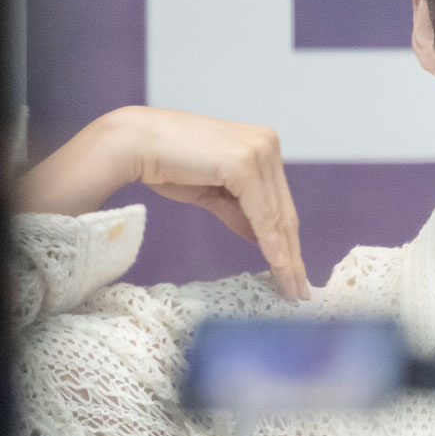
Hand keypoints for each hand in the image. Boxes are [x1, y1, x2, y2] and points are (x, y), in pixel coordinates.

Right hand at [16, 106, 309, 299]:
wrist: (134, 144)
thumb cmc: (166, 164)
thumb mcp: (212, 192)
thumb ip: (239, 211)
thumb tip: (262, 238)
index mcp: (261, 145)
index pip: (279, 202)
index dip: (288, 241)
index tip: (295, 274)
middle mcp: (267, 143)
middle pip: (283, 211)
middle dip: (292, 255)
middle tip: (300, 292)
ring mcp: (259, 151)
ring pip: (277, 216)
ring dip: (286, 257)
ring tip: (291, 289)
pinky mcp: (245, 163)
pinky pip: (262, 213)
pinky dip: (271, 244)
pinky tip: (279, 267)